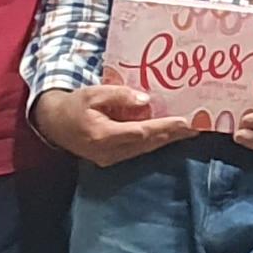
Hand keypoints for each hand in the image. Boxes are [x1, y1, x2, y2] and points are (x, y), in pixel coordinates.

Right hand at [34, 82, 195, 168]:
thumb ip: (119, 95)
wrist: (54, 124)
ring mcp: (109, 158)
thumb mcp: (93, 93)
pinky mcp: (111, 159)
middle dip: (173, 135)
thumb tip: (145, 100)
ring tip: (189, 131)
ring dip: (167, 140)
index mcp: (102, 135)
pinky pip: (137, 150)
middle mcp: (107, 151)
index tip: (185, 121)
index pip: (141, 132)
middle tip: (197, 127)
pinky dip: (154, 142)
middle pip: (147, 144)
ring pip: (144, 149)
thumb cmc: (75, 105)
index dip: (164, 127)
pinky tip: (169, 135)